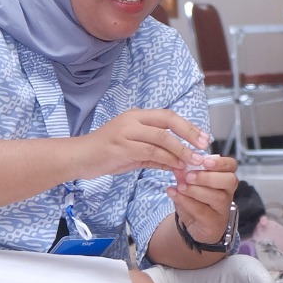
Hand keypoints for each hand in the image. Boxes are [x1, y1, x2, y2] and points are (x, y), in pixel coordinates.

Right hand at [79, 109, 210, 178]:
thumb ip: (157, 154)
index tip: (204, 137)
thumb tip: (180, 163)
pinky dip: (167, 159)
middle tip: (204, 146)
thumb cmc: (106, 153)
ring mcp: (126, 132)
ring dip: (181, 150)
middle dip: (190, 133)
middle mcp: (133, 119)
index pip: (169, 116)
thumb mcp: (135, 152)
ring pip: (162, 137)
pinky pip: (150, 151)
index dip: (188, 126)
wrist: (78, 158)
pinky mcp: (121, 146)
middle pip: (168, 120)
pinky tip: (176, 167)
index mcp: (137, 116)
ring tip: (194, 161)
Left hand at [168, 152, 236, 245]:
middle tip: (189, 176)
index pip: (231, 166)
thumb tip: (177, 167)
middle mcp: (228, 192)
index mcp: (225, 178)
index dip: (221, 162)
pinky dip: (186, 201)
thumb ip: (184, 176)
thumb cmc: (196, 201)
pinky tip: (174, 194)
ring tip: (180, 187)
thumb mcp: (189, 185)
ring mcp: (223, 208)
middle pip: (229, 181)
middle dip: (209, 177)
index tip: (205, 161)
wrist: (195, 225)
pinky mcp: (214, 222)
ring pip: (217, 197)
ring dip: (196, 190)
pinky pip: (203, 211)